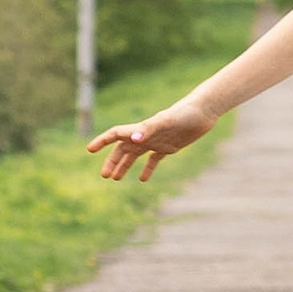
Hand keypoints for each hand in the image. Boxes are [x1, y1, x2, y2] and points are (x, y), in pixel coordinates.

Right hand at [85, 99, 212, 184]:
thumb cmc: (184, 114)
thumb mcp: (166, 121)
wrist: (203, 112)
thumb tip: (133, 140)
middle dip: (112, 161)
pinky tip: (142, 179)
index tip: (89, 150)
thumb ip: (148, 129)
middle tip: (104, 176)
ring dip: (125, 166)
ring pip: (135, 155)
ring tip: (115, 178)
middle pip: (123, 149)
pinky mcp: (168, 147)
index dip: (103, 141)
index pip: (116, 134)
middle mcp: (146, 135)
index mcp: (141, 129)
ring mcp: (156, 141)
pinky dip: (147, 169)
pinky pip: (153, 160)